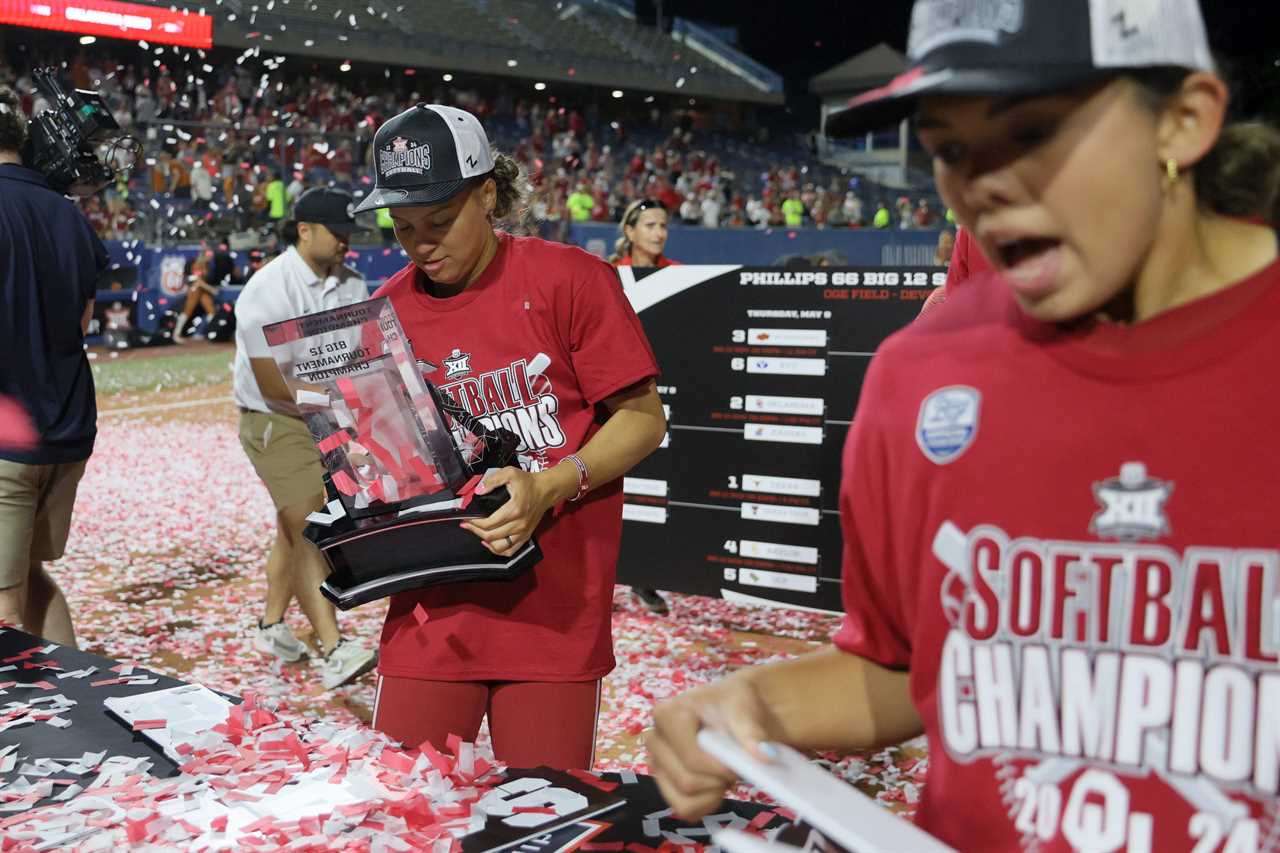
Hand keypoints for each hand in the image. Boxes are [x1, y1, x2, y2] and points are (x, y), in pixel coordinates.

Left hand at [460, 464, 575, 554]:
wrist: (546, 490)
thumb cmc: (528, 482)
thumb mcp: (510, 473)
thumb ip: (492, 480)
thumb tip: (478, 491)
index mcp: (514, 510)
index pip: (488, 523)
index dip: (474, 523)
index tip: (465, 519)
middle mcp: (519, 524)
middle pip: (491, 536)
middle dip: (475, 531)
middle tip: (467, 524)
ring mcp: (523, 533)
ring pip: (499, 547)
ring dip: (485, 541)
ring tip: (478, 532)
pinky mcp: (526, 536)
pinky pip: (510, 551)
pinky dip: (498, 550)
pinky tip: (490, 543)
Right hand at [647, 671, 785, 820]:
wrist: (734, 710)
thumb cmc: (735, 704)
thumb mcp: (745, 707)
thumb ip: (752, 731)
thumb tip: (765, 755)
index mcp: (666, 714)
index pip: (692, 758)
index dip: (721, 768)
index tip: (740, 761)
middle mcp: (655, 739)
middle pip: (687, 782)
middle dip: (718, 781)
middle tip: (735, 765)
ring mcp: (657, 763)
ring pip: (684, 801)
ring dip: (713, 794)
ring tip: (725, 773)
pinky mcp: (664, 783)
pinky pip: (685, 810)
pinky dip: (707, 804)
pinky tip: (717, 784)